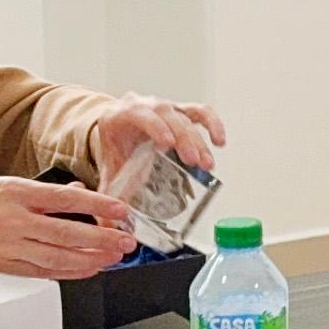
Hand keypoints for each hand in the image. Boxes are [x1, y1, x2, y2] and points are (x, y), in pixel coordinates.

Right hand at [0, 177, 137, 281]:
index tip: (120, 210)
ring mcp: (10, 247)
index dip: (97, 206)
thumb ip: (44, 192)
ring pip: (59, 258)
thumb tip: (79, 195)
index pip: (65, 200)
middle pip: (67, 234)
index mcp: (15, 193)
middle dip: (103, 239)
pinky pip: (44, 272)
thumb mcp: (5, 184)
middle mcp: (14, 221)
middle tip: (126, 242)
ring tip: (113, 258)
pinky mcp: (6, 266)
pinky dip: (69, 272)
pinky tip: (87, 270)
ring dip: (91, 260)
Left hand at [91, 94, 228, 181]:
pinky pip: (200, 112)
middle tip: (194, 161)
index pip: (141, 114)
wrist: (117, 128)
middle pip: (169, 116)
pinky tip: (219, 142)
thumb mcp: (108, 165)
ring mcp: (165, 107)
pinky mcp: (181, 111)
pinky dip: (213, 124)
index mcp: (121, 115)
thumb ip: (109, 192)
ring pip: (185, 116)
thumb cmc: (115, 146)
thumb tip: (109, 223)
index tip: (168, 144)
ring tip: (206, 164)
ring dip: (199, 140)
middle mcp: (145, 106)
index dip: (156, 127)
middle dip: (184, 139)